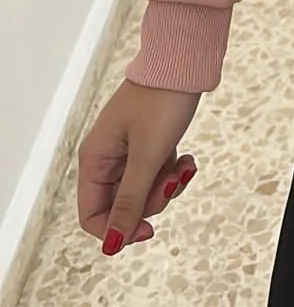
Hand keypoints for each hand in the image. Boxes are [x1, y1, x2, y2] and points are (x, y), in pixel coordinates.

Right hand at [76, 78, 201, 254]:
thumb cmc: (161, 102)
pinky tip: (189, 159)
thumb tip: (111, 246)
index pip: (92, 215)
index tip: (149, 230)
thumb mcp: (148, 157)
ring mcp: (128, 150)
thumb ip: (129, 202)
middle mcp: (106, 156)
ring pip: (143, 190)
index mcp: (95, 159)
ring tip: (185, 166)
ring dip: (167, 185)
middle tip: (171, 182)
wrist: (184, 60)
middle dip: (151, 201)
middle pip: (122, 205)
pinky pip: (157, 173)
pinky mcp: (148, 143)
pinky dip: (173, 171)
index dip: (117, 230)